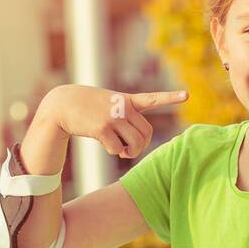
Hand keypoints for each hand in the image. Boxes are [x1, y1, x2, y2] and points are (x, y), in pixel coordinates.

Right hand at [45, 84, 188, 158]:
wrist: (62, 105)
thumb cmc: (87, 108)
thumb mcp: (108, 106)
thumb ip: (124, 122)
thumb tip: (126, 150)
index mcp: (127, 100)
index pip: (152, 99)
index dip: (170, 98)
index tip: (186, 95)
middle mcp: (123, 107)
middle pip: (146, 135)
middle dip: (140, 147)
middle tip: (129, 149)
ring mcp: (113, 117)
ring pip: (134, 144)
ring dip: (128, 152)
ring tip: (119, 148)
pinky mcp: (102, 128)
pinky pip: (117, 149)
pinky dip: (112, 151)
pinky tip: (102, 142)